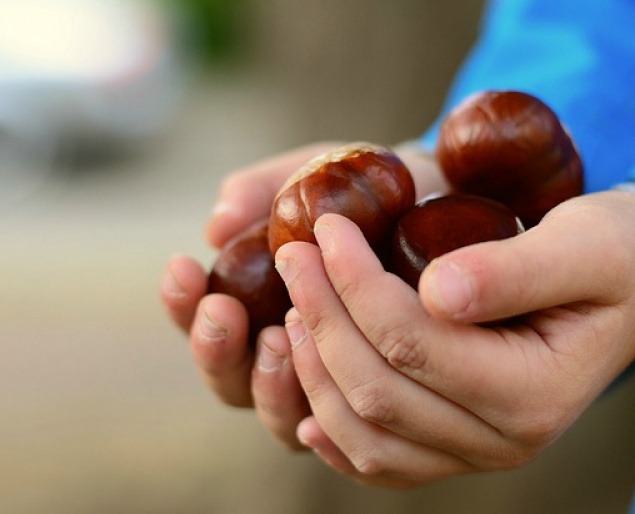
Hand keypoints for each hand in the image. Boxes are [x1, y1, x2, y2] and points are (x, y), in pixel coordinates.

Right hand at [160, 141, 443, 449]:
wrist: (452, 210)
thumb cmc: (373, 199)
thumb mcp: (318, 177)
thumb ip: (267, 191)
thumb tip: (218, 223)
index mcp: (258, 311)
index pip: (202, 323)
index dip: (181, 305)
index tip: (185, 267)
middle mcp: (291, 362)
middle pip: (230, 384)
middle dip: (216, 351)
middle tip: (224, 312)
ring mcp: (337, 393)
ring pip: (281, 420)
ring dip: (269, 383)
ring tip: (281, 336)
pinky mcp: (387, 414)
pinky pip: (350, 439)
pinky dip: (331, 415)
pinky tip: (326, 387)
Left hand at [274, 190, 634, 486]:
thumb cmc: (614, 255)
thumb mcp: (586, 244)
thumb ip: (517, 268)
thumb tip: (437, 289)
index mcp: (534, 393)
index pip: (413, 342)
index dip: (355, 285)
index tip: (327, 228)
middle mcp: (504, 441)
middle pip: (378, 391)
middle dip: (323, 317)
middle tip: (295, 254)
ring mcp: (477, 454)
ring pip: (366, 435)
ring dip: (316, 371)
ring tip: (293, 306)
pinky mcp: (456, 451)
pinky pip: (382, 462)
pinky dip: (334, 434)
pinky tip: (303, 399)